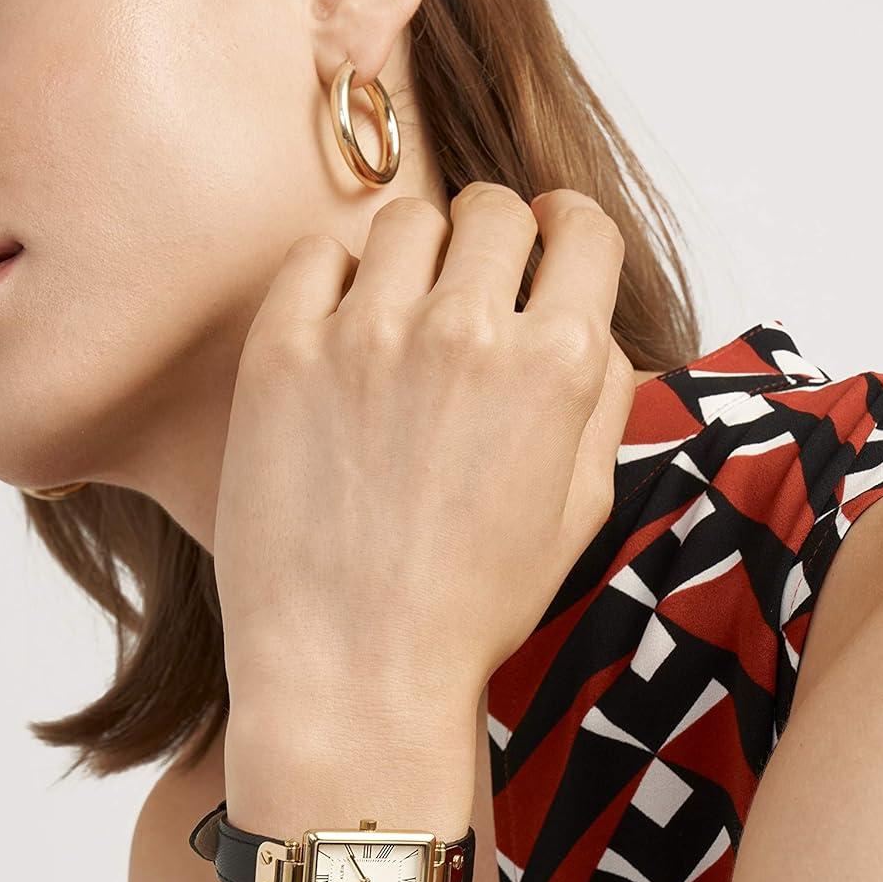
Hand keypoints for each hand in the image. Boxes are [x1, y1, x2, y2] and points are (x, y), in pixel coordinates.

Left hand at [214, 181, 634, 717]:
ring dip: (417, 254)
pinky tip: (341, 331)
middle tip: (474, 283)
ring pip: (406, 221)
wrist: (353, 672)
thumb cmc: (470, 606)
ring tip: (403, 312)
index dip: (571, 230)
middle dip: (497, 236)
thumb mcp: (579, 511)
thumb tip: (593, 325)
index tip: (550, 242)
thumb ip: (601, 401)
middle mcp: (467, 332)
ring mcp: (367, 336)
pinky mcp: (282, 352)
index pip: (583, 229)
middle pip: (494, 209)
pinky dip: (334, 279)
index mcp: (556, 367)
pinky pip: (315, 256)